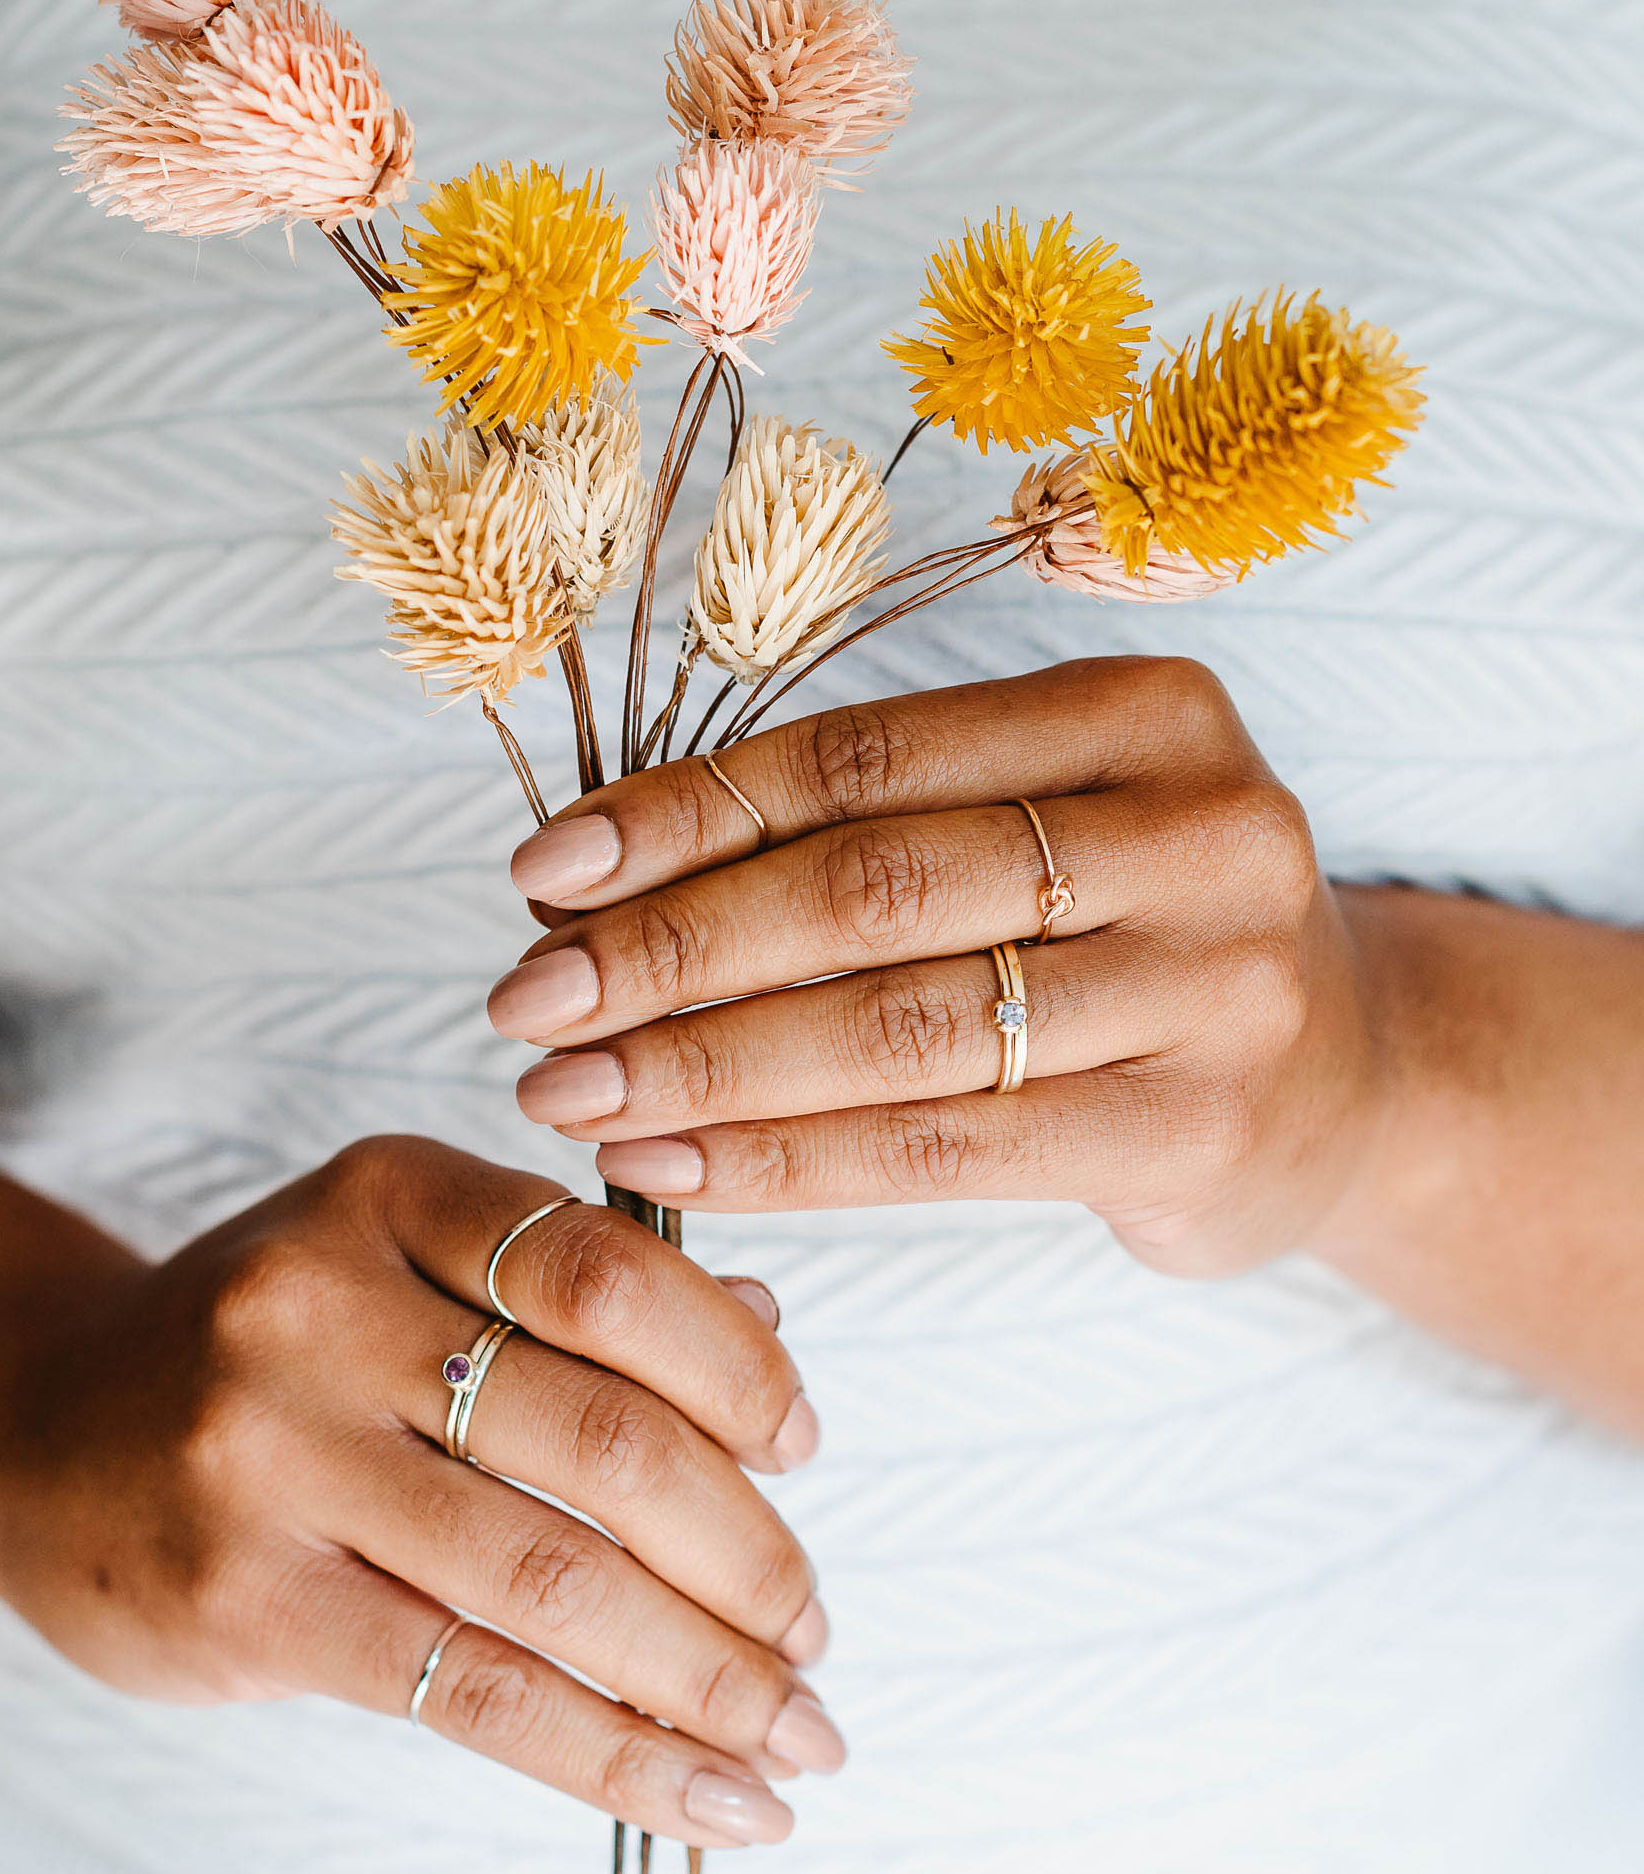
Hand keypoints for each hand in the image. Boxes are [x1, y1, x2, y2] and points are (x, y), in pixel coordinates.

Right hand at [0, 1136, 836, 1846]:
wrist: (30, 1428)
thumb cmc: (272, 1348)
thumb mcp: (400, 1262)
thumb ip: (574, 1291)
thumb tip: (774, 1344)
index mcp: (385, 1193)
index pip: (611, 1275)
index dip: (738, 1373)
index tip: (801, 1448)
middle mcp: (321, 1308)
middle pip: (606, 1440)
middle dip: (750, 1556)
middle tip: (812, 1631)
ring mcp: (271, 1455)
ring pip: (555, 1581)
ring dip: (712, 1677)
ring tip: (793, 1735)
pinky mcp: (247, 1600)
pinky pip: (474, 1691)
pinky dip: (621, 1757)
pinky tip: (715, 1797)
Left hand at [492, 659, 1379, 1278]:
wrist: (1348, 1084)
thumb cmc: (1133, 938)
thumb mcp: (1049, 833)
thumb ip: (874, 833)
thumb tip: (589, 878)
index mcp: (1148, 712)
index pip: (871, 754)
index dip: (689, 813)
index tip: (544, 873)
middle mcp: (1204, 829)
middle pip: (876, 888)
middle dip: (671, 948)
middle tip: (525, 998)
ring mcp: (1218, 984)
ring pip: (902, 1027)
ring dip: (704, 1063)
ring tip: (566, 1091)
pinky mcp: (1202, 1129)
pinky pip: (944, 1148)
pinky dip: (786, 1159)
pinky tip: (671, 1162)